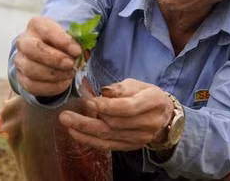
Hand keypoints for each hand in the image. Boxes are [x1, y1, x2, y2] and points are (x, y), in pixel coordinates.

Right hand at [13, 16, 81, 97]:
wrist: (48, 54)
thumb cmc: (61, 44)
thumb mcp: (69, 37)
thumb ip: (75, 41)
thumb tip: (77, 52)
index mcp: (36, 25)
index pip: (47, 31)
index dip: (62, 42)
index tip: (77, 51)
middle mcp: (24, 41)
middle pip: (32, 49)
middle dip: (54, 59)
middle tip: (71, 64)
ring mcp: (20, 59)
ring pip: (30, 69)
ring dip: (54, 74)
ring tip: (70, 74)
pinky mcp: (21, 77)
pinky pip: (31, 85)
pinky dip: (50, 87)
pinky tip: (63, 83)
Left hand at [58, 79, 173, 150]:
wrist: (164, 116)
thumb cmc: (146, 95)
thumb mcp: (137, 84)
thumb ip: (121, 88)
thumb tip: (104, 92)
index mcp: (152, 102)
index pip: (128, 108)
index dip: (107, 106)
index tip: (88, 100)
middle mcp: (147, 123)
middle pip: (114, 124)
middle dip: (87, 120)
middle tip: (65, 115)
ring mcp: (140, 138)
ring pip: (109, 136)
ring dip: (85, 130)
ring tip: (66, 121)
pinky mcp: (131, 146)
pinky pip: (108, 146)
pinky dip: (90, 140)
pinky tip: (75, 133)